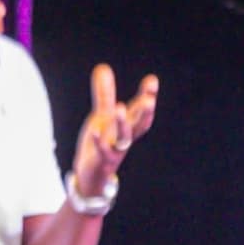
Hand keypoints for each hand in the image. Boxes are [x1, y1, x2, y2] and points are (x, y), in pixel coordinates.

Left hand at [71, 62, 158, 198]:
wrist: (92, 177)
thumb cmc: (100, 145)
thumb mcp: (102, 116)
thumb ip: (104, 93)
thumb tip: (103, 67)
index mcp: (127, 126)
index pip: (140, 110)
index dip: (147, 96)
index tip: (152, 80)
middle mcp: (124, 138)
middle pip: (138, 124)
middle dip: (144, 112)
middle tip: (149, 98)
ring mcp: (115, 151)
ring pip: (123, 138)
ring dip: (123, 124)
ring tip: (119, 107)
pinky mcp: (102, 162)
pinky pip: (103, 152)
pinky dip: (100, 142)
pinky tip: (96, 132)